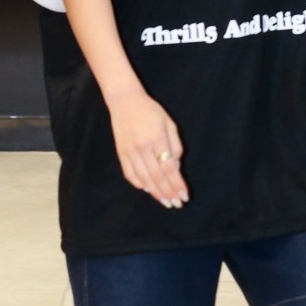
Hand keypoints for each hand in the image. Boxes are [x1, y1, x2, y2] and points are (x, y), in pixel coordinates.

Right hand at [107, 87, 188, 208]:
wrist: (125, 101)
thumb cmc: (151, 111)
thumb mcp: (169, 123)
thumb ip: (175, 145)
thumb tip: (175, 167)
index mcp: (157, 139)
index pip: (169, 168)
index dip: (177, 184)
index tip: (184, 196)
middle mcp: (142, 148)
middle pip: (157, 177)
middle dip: (169, 193)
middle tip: (177, 204)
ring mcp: (130, 152)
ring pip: (144, 179)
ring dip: (156, 193)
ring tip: (166, 202)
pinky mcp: (121, 154)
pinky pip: (130, 175)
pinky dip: (140, 185)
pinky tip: (149, 190)